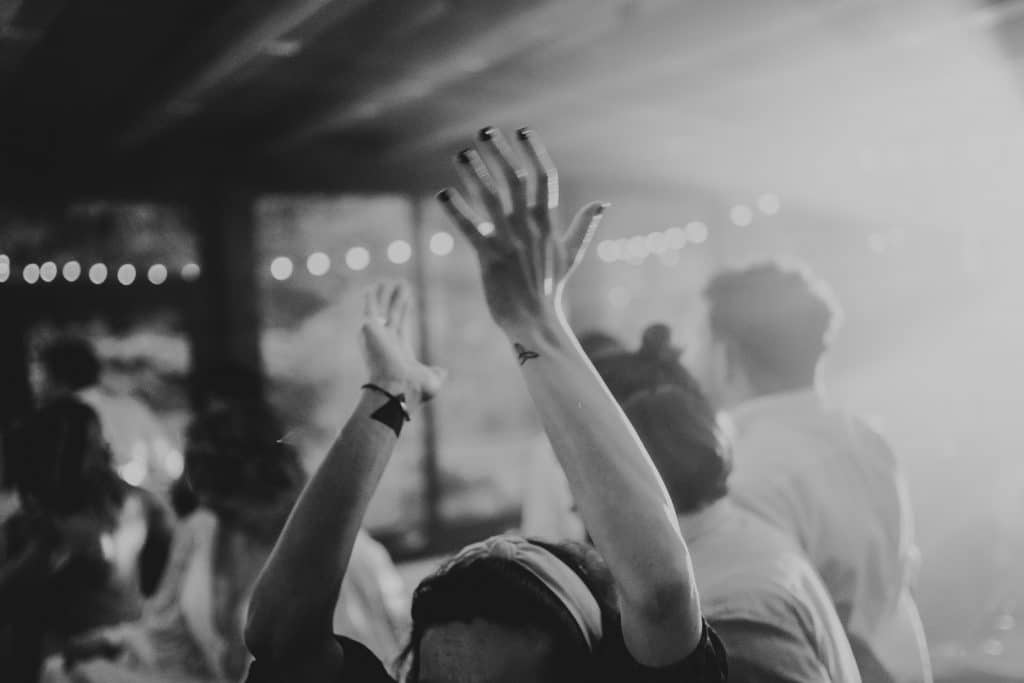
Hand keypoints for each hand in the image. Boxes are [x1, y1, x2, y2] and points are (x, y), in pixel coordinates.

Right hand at [361, 281, 446, 409]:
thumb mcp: (432, 380)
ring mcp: (376, 334)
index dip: (404, 311)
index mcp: (399, 350)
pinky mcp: (369, 328)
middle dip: (396, 300)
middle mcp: (385, 341)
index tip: (407, 299)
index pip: (401, 324)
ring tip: (390, 280)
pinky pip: (371, 308)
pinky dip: (372, 297)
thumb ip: (437, 373)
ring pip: (382, 309)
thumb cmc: (414, 389)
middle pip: (392, 314)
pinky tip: (374, 286)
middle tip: (401, 285)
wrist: (396, 389)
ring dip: (386, 295)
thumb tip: (443, 371)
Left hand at [438, 126, 607, 333]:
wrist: (536, 322)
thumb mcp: (572, 255)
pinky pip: (471, 228)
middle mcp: (529, 227)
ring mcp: (510, 242)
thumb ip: (584, 227)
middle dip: (499, 152)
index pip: (544, 178)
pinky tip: (443, 193)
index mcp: (548, 223)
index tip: (522, 131)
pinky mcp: (490, 258)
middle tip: (484, 132)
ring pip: (491, 198)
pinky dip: (457, 210)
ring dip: (475, 174)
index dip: (534, 152)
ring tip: (461, 154)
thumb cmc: (551, 289)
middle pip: (515, 179)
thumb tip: (602, 204)